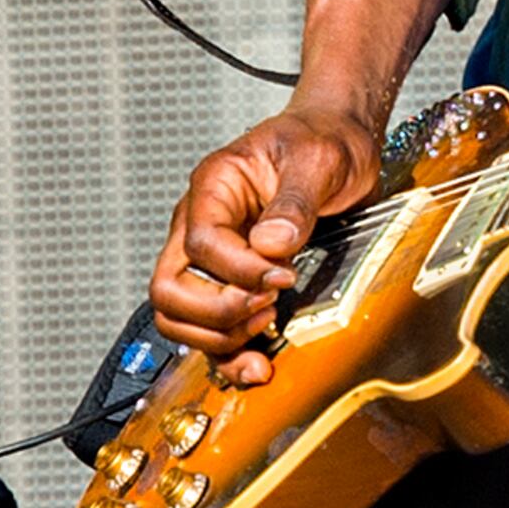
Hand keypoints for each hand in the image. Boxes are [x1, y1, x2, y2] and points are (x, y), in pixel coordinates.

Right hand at [152, 105, 384, 385]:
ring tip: (267, 324)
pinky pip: (208, 331)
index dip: (239, 272)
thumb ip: (294, 202)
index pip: (200, 245)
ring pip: (177, 317)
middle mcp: (200, 224)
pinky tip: (258, 365)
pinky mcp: (229, 282)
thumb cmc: (324, 142)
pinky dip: (228, 356)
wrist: (340, 145)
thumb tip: (271, 245)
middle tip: (267, 307)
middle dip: (218, 311)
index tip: (283, 278)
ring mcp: (209, 258)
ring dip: (219, 337)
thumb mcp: (318, 160)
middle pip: (169, 289)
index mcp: (214, 187)